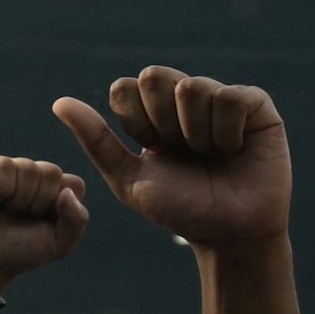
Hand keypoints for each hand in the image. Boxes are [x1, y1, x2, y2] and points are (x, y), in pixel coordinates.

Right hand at [0, 155, 89, 296]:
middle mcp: (35, 174)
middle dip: (38, 203)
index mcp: (57, 189)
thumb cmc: (22, 251)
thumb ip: (77, 220)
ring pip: (28, 168)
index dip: (60, 209)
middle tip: (22, 217)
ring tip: (6, 210)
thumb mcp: (61, 244)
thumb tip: (66, 192)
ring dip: (18, 199)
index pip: (74, 185)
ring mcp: (11, 168)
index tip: (43, 224)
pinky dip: (0, 189)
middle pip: (52, 173)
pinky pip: (3, 166)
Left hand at [50, 68, 291, 255]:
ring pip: (193, 87)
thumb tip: (59, 102)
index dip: (137, 124)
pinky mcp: (255, 104)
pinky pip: (230, 98)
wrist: (228, 235)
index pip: (127, 88)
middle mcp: (185, 99)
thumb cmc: (181, 210)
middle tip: (183, 152)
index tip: (155, 153)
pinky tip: (235, 150)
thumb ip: (96, 140)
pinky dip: (227, 132)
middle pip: (154, 78)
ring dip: (197, 134)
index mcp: (153, 113)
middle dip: (163, 122)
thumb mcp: (129, 180)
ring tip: (214, 156)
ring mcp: (220, 97)